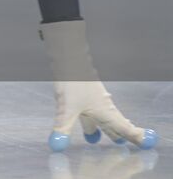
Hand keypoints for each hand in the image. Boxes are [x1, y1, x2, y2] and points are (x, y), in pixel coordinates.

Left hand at [41, 20, 157, 151]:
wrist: (69, 59)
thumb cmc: (73, 83)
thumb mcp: (66, 108)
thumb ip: (63, 126)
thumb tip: (57, 144)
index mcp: (106, 112)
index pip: (125, 129)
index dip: (135, 137)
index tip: (145, 143)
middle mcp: (104, 106)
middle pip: (116, 124)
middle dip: (122, 134)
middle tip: (125, 144)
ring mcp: (96, 99)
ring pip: (105, 117)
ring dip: (109, 128)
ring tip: (113, 136)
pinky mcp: (86, 93)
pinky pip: (96, 111)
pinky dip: (98, 120)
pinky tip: (91, 119)